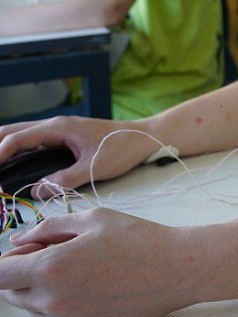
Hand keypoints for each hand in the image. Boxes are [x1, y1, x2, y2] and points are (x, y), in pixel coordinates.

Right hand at [0, 117, 158, 197]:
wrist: (144, 137)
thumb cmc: (123, 148)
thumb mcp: (94, 167)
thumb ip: (64, 180)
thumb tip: (36, 191)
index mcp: (59, 128)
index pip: (18, 139)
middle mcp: (55, 125)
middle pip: (13, 132)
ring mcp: (59, 130)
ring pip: (21, 136)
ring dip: (5, 148)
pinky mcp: (64, 138)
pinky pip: (33, 142)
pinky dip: (18, 151)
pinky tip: (12, 165)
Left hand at [0, 208, 198, 316]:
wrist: (178, 270)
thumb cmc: (141, 240)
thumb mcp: (94, 219)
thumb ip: (49, 227)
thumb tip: (20, 240)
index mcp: (52, 266)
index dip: (7, 262)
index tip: (23, 254)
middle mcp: (54, 299)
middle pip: (10, 294)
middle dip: (23, 275)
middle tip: (56, 257)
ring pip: (33, 308)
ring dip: (43, 290)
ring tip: (82, 271)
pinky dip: (64, 305)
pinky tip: (93, 287)